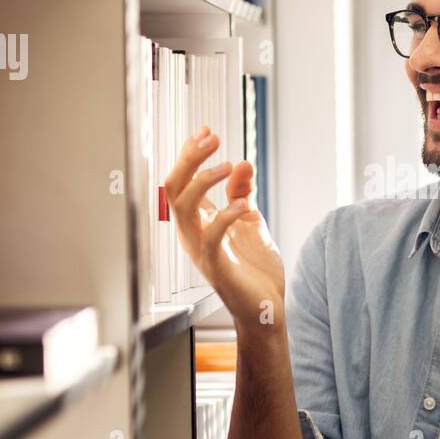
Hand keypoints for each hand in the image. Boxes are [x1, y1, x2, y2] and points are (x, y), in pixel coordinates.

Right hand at [164, 127, 284, 332]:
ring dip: (203, 182)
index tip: (206, 129)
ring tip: (227, 164)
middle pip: (174, 188)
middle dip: (189, 159)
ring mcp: (201, 250)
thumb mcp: (250, 221)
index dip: (190, 153)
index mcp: (198, 221)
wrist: (266, 309)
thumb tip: (243, 163)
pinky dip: (225, 216)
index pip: (182, 180)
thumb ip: (242, 193)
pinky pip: (210, 237)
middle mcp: (192, 233)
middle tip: (211, 138)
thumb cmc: (254, 270)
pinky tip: (243, 204)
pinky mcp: (216, 267)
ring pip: (182, 208)